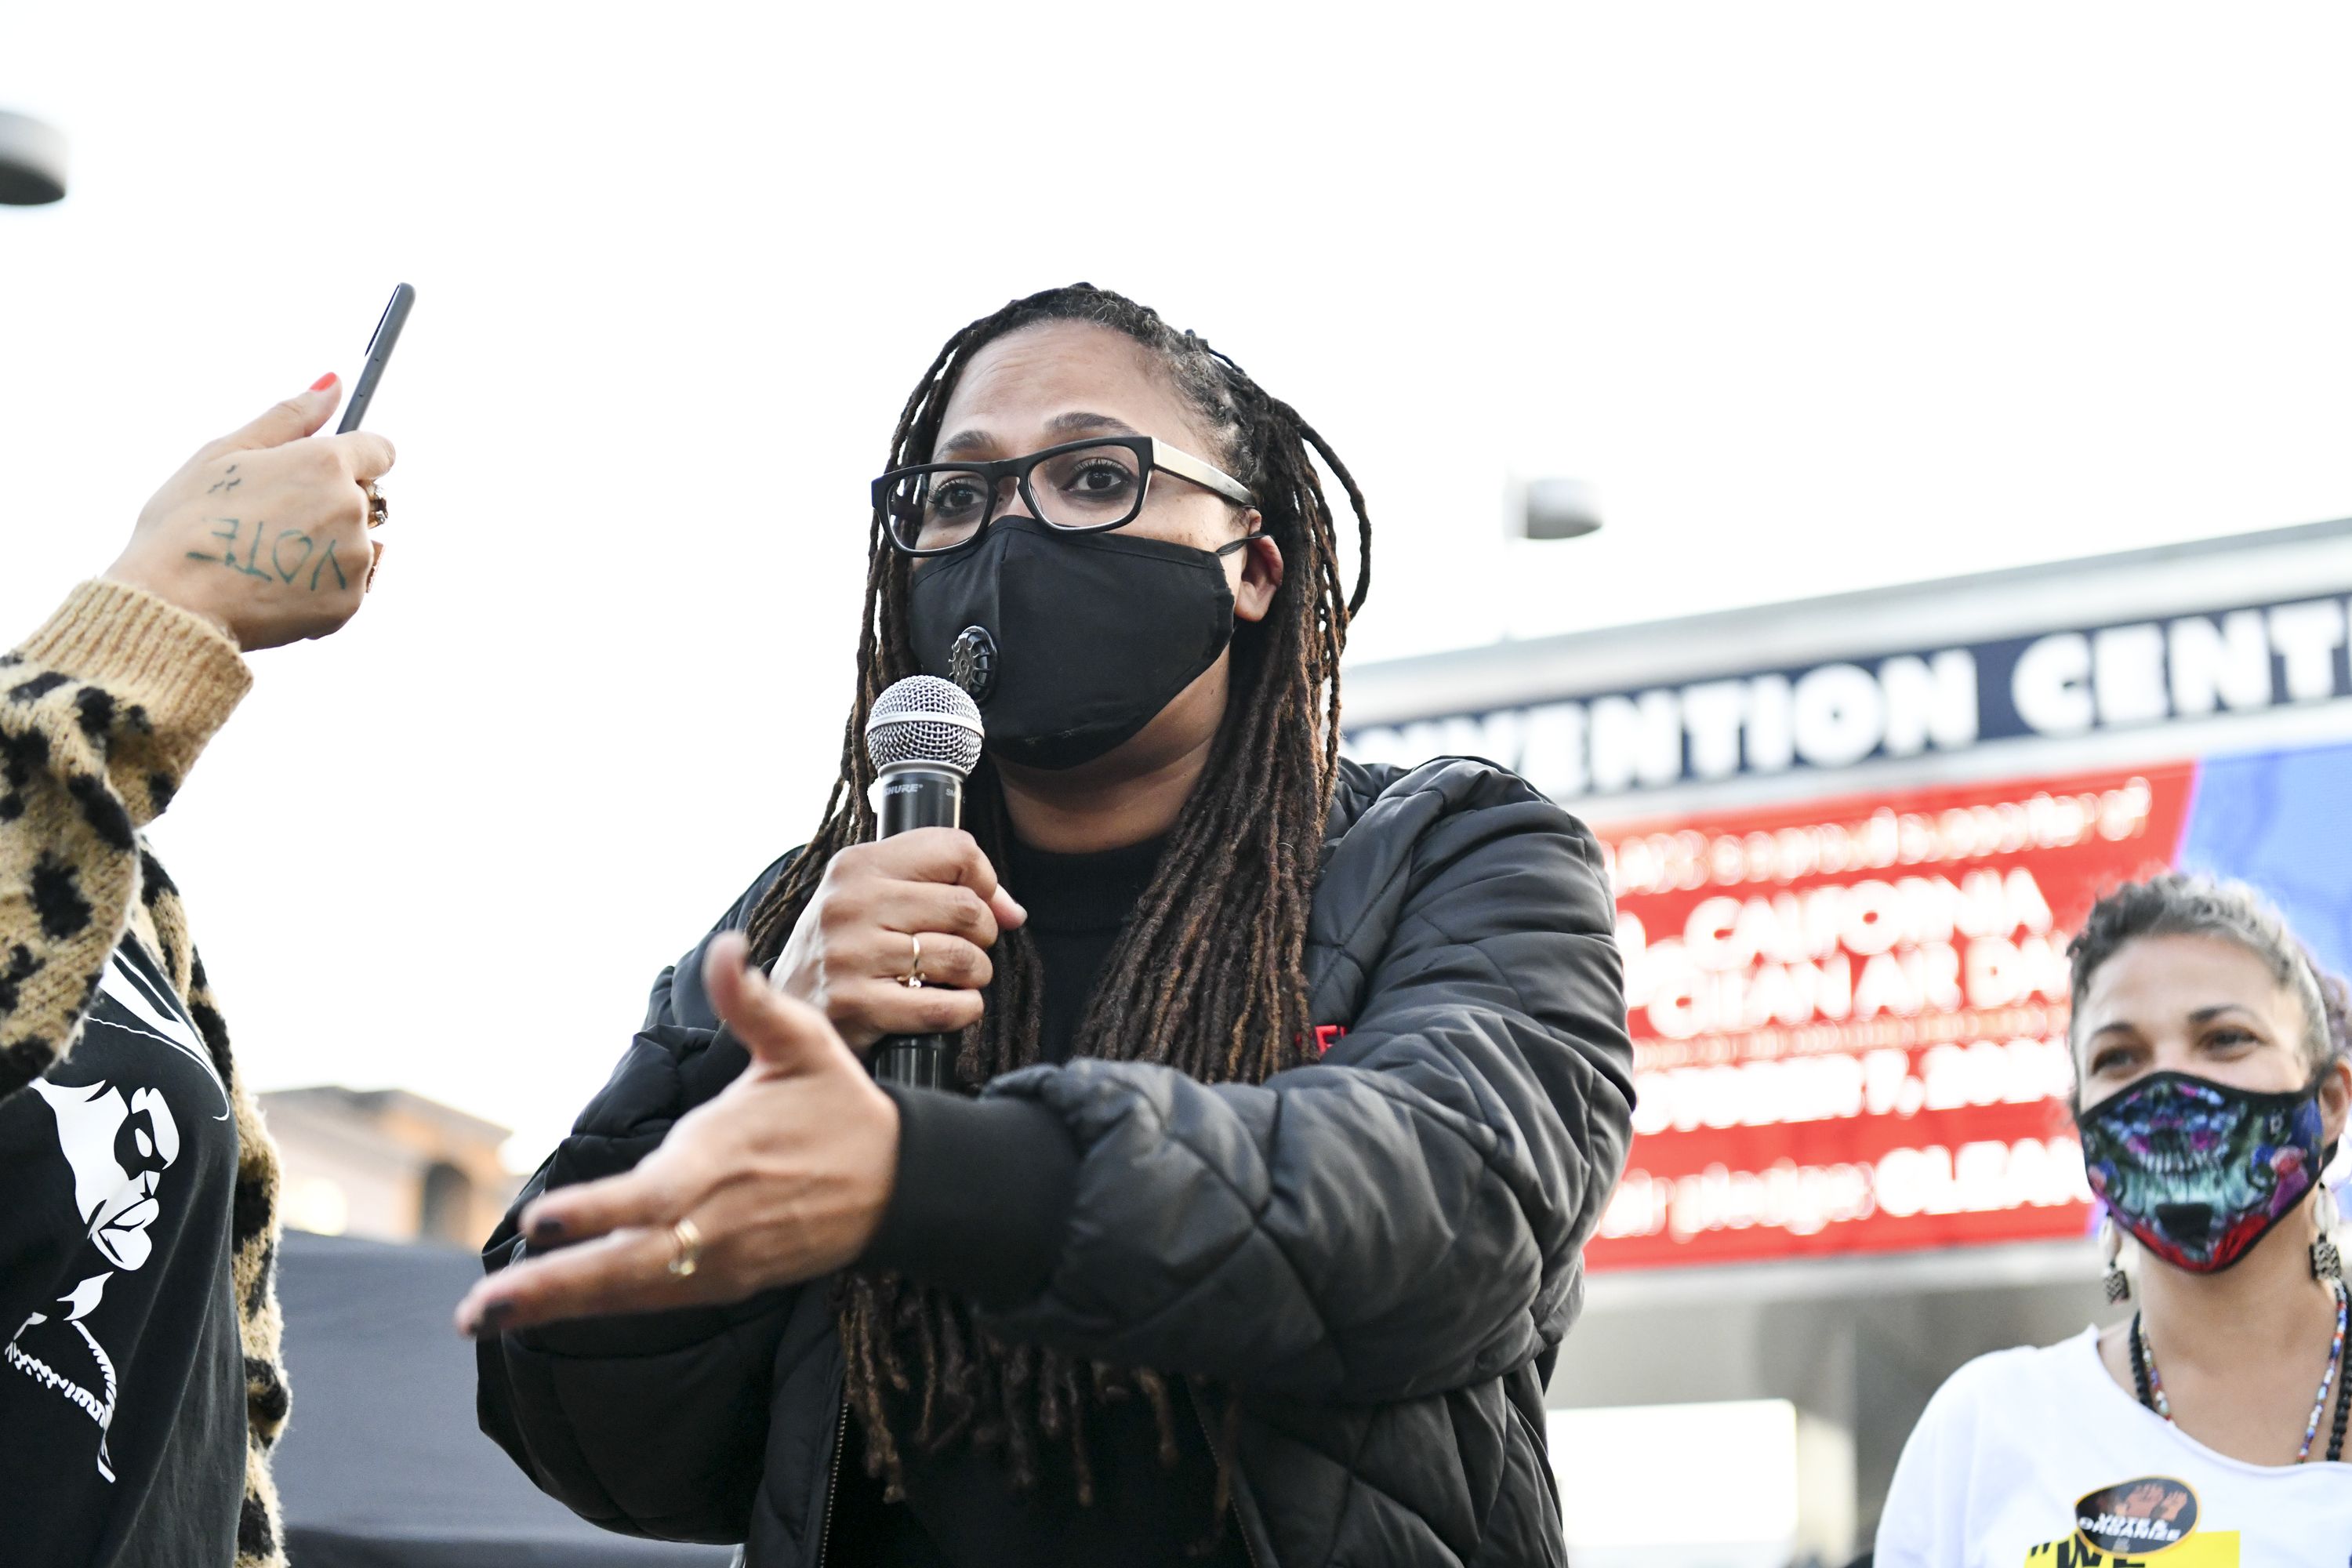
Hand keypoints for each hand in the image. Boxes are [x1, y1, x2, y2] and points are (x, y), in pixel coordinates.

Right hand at [105, 374, 396, 650]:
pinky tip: (274, 587)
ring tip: (267, 557)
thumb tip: (331, 384)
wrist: (172, 604)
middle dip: (327, 504)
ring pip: (355, 544)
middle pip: (361, 499)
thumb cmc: (187, 522)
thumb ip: (289, 416)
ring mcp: (353, 558)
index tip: (320, 474)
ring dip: (323, 548)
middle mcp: (351, 508)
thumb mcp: (227, 452)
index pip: (379, 450)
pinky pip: (345, 586)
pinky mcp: (349, 601)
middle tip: (267, 522)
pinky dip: (317, 587)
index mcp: (326, 463)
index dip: (350, 459)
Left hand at [455, 934, 898, 1335]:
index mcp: (722, 1163)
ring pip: (629, 1292)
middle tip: (476, 1311)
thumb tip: (727, 946)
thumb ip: (752, 1000)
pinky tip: (548, 1311)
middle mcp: (714, 1224)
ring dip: (557, 1306)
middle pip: (622, 1267)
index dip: (593, 1212)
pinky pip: (653, 1301)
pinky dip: (599, 1307)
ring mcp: (720, 1262)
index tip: (539, 1222)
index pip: (647, 1197)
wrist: (897, 1182)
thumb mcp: (802, 1040)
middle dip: (548, 1288)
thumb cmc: (835, 1104)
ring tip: (483, 1317)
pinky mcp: (727, 1283)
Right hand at [773, 828, 1025, 1052]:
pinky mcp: (856, 1004)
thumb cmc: (846, 948)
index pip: (958, 849)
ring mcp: (850, 954)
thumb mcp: (877, 897)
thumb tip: (1014, 912)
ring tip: (954, 978)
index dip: (985, 881)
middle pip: (966, 907)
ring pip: (961, 957)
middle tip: (964, 949)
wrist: (783, 1007)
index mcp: (858, 864)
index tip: (976, 905)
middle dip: (982, 935)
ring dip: (974, 975)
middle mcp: (851, 903)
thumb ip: (944, 888)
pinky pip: (943, 1007)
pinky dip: (964, 1010)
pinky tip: (950, 1005)